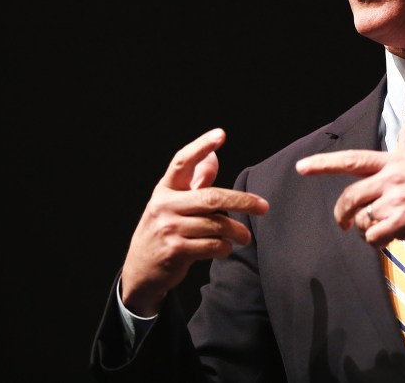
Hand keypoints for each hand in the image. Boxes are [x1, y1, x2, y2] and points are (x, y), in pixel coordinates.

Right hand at [120, 128, 268, 316]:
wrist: (140, 270)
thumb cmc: (165, 229)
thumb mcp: (174, 203)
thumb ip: (195, 182)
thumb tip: (213, 156)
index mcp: (165, 189)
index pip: (183, 161)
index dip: (201, 146)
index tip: (221, 134)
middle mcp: (164, 206)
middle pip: (212, 197)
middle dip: (243, 201)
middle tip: (264, 207)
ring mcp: (169, 229)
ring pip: (216, 225)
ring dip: (237, 232)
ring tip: (244, 236)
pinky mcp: (175, 251)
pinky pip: (212, 245)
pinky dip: (225, 247)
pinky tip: (225, 247)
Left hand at [296, 116, 404, 248]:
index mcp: (395, 161)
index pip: (353, 160)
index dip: (324, 163)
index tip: (303, 166)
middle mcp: (390, 178)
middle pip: (350, 197)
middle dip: (342, 213)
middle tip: (345, 223)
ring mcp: (395, 199)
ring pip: (362, 219)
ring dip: (367, 230)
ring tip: (384, 230)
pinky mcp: (401, 221)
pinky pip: (374, 236)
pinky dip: (378, 242)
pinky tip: (392, 238)